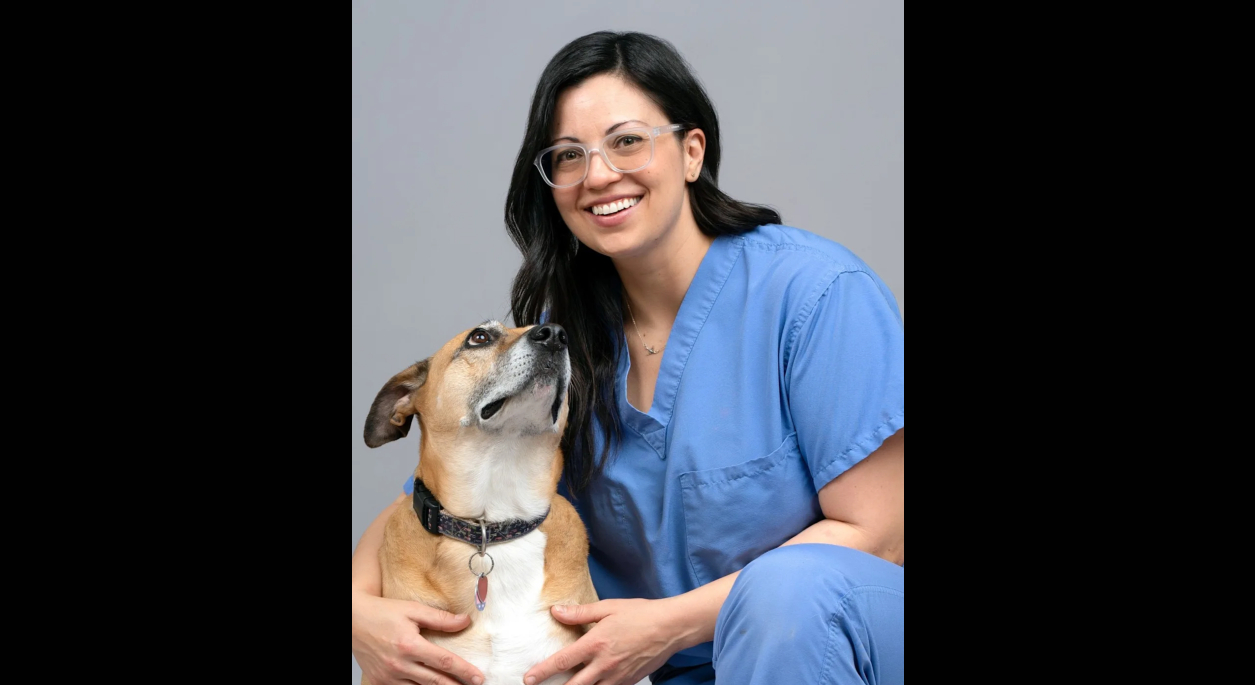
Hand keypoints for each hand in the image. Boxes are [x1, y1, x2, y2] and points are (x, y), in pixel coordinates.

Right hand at [352, 591, 484, 684]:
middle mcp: (399, 664)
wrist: (353, 619)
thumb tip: (465, 621)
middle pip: (435, 681)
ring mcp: (388, 676)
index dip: (464, 671)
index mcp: (409, 645)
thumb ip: (440, 618)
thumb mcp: (413, 609)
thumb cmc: (383, 612)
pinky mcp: (379, 682)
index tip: (479, 677)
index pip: (444, 661)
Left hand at [523, 598, 686, 684]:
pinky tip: (594, 683)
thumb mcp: (608, 608)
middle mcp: (604, 664)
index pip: (563, 661)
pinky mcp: (628, 682)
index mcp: (596, 643)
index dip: (543, 672)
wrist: (671, 628)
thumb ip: (580, 613)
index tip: (528, 679)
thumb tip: (556, 611)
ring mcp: (617, 676)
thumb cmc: (641, 614)